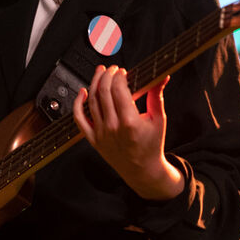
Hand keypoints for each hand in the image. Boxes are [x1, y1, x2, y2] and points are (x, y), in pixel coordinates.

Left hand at [72, 65, 182, 199]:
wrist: (142, 170)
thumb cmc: (151, 145)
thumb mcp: (159, 119)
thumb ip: (156, 95)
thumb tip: (162, 77)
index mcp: (130, 121)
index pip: (118, 89)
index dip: (119, 76)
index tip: (123, 71)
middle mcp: (113, 127)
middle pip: (103, 92)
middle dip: (107, 75)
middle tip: (112, 69)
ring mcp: (101, 133)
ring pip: (91, 101)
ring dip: (94, 83)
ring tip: (100, 73)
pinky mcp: (93, 139)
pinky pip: (79, 119)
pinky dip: (78, 103)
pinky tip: (83, 92)